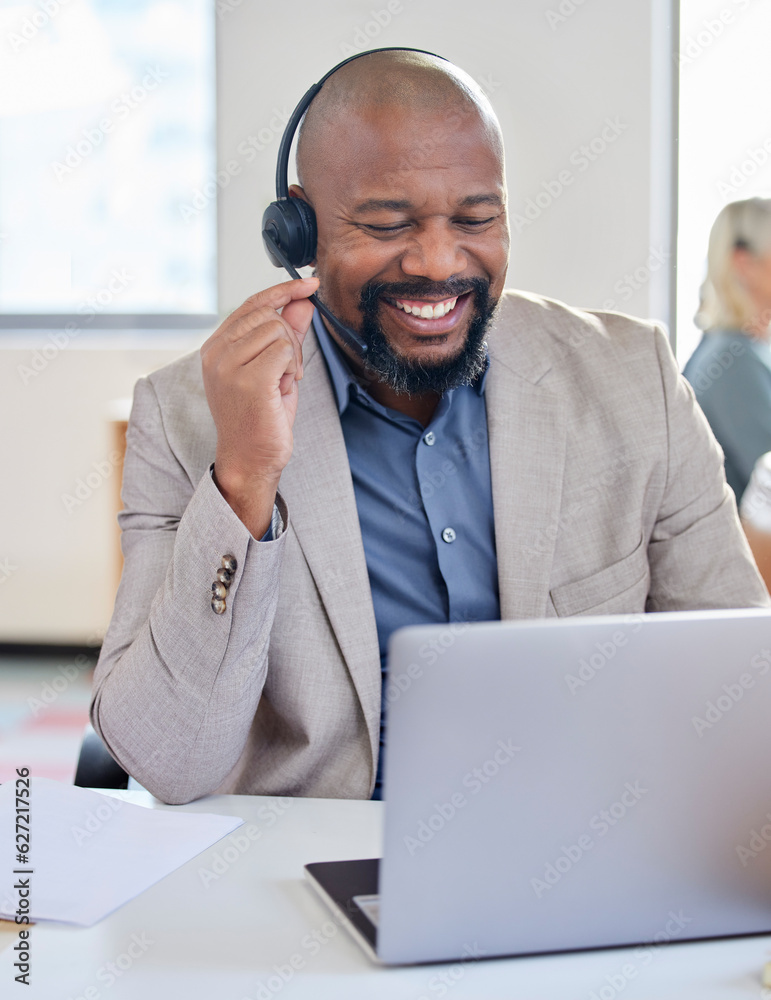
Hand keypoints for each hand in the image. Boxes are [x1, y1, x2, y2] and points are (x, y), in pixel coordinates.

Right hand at [200, 276, 318, 535]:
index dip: (283, 291)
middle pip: (269, 315)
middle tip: (289, 371)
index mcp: (216, 347)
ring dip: (292, 356)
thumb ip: (287, 334)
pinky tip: (284, 389)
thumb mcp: (276, 369)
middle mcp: (216, 353)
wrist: (251, 460)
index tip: (310, 283)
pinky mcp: (248, 381)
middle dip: (290, 338)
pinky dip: (293, 368)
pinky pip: (284, 351)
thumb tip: (302, 301)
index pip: (252, 304)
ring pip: (279, 331)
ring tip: (282, 384)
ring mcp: (228, 366)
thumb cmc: (261, 418)